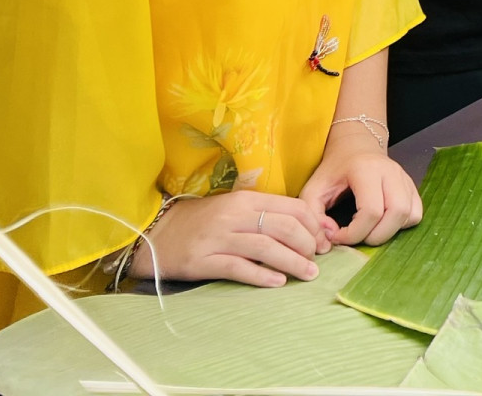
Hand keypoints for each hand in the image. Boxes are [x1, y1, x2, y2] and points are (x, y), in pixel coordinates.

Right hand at [130, 191, 333, 288]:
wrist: (157, 233)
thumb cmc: (203, 222)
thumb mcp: (235, 209)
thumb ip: (267, 215)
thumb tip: (307, 229)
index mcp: (246, 200)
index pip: (292, 208)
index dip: (314, 225)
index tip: (324, 241)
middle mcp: (234, 216)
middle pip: (283, 227)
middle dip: (307, 244)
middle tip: (318, 260)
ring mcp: (218, 238)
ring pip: (265, 248)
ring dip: (292, 262)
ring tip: (308, 274)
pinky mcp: (202, 261)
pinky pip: (238, 268)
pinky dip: (261, 275)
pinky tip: (278, 282)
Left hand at [299, 123, 422, 246]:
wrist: (355, 147)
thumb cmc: (333, 170)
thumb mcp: (313, 190)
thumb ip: (314, 216)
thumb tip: (328, 241)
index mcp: (366, 170)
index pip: (371, 211)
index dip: (354, 233)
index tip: (337, 236)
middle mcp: (391, 172)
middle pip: (396, 213)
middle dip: (375, 236)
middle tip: (356, 238)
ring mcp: (404, 178)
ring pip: (409, 214)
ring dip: (389, 232)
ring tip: (368, 230)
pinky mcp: (411, 186)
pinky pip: (415, 213)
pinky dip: (401, 225)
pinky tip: (382, 223)